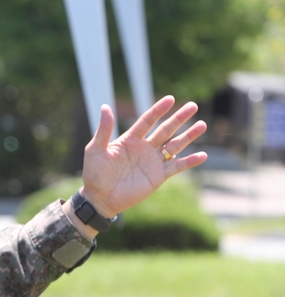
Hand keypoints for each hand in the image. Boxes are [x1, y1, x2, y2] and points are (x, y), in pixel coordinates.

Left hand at [81, 96, 206, 217]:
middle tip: (193, 106)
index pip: (147, 121)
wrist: (100, 197)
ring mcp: (153, 161)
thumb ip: (104, 130)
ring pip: (174, 145)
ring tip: (202, 125)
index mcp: (130, 139)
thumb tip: (105, 106)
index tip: (171, 99)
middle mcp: (144, 148)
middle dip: (179, 118)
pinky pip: (177, 167)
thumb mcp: (96, 150)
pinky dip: (189, 162)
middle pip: (165, 129)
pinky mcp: (158, 176)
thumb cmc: (94, 173)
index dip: (158, 110)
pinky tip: (203, 155)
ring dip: (188, 136)